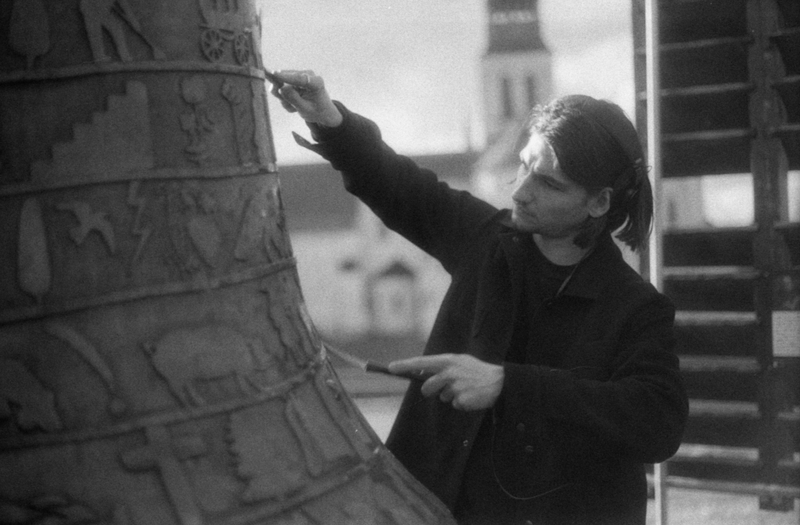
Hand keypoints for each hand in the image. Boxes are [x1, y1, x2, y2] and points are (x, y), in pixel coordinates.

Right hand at [267, 69, 342, 126]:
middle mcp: (308, 75)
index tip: (274, 74)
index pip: (299, 78)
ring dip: (284, 98)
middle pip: (286, 79)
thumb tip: (280, 88)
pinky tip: (294, 102)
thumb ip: (294, 99)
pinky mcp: (292, 78)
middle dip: (283, 95)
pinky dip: (284, 98)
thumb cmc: (316, 110)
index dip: (286, 77)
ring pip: (280, 84)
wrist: (321, 110)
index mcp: (316, 83)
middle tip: (292, 107)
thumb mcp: (305, 109)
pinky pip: (280, 87)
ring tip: (295, 106)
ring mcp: (299, 75)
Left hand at [389, 354, 503, 410]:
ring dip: (451, 396)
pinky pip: (455, 405)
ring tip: (465, 389)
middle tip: (445, 388)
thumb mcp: (460, 362)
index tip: (391, 367)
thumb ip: (442, 366)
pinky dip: (461, 403)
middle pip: (427, 387)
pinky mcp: (461, 399)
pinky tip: (471, 396)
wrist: (500, 381)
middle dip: (432, 391)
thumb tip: (423, 372)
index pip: (421, 362)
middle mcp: (449, 372)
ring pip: (442, 397)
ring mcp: (455, 386)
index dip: (405, 365)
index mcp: (448, 360)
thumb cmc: (477, 371)